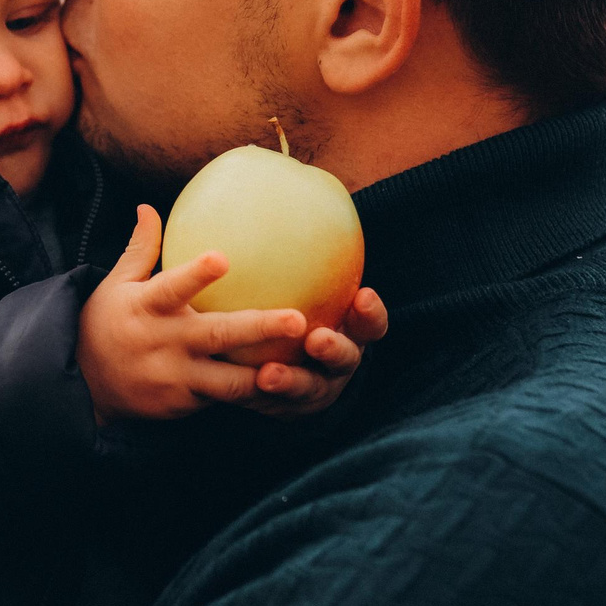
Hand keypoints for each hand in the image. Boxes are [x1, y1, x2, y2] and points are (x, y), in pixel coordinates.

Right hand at [77, 205, 313, 421]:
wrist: (82, 385)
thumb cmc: (106, 323)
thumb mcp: (115, 285)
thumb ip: (140, 249)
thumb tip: (149, 206)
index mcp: (144, 307)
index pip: (171, 287)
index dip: (195, 274)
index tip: (221, 258)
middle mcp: (162, 342)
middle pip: (217, 335)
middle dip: (259, 328)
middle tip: (297, 319)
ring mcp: (173, 377)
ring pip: (226, 379)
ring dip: (265, 373)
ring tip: (302, 365)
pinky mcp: (181, 403)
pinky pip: (221, 399)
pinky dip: (251, 393)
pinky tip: (282, 384)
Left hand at [246, 288, 388, 418]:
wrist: (282, 363)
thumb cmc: (301, 316)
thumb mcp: (319, 298)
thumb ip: (316, 277)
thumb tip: (309, 197)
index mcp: (352, 336)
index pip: (370, 325)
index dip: (371, 314)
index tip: (363, 297)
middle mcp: (338, 366)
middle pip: (344, 360)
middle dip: (334, 350)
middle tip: (317, 340)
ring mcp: (313, 391)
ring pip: (306, 388)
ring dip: (289, 381)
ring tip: (268, 376)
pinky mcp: (282, 408)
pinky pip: (267, 403)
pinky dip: (253, 395)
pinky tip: (234, 385)